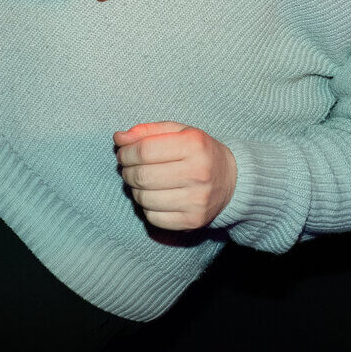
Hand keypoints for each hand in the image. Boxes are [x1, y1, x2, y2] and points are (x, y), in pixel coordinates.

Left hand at [113, 122, 236, 230]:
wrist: (231, 180)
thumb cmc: (199, 152)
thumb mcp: (179, 132)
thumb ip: (148, 131)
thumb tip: (119, 138)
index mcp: (194, 144)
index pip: (144, 150)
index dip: (126, 152)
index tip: (122, 153)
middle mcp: (198, 173)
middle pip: (142, 176)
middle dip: (127, 171)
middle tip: (127, 168)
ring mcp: (197, 200)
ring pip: (144, 199)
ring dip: (134, 190)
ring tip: (141, 182)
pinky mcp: (194, 220)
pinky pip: (153, 218)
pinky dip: (146, 208)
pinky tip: (154, 197)